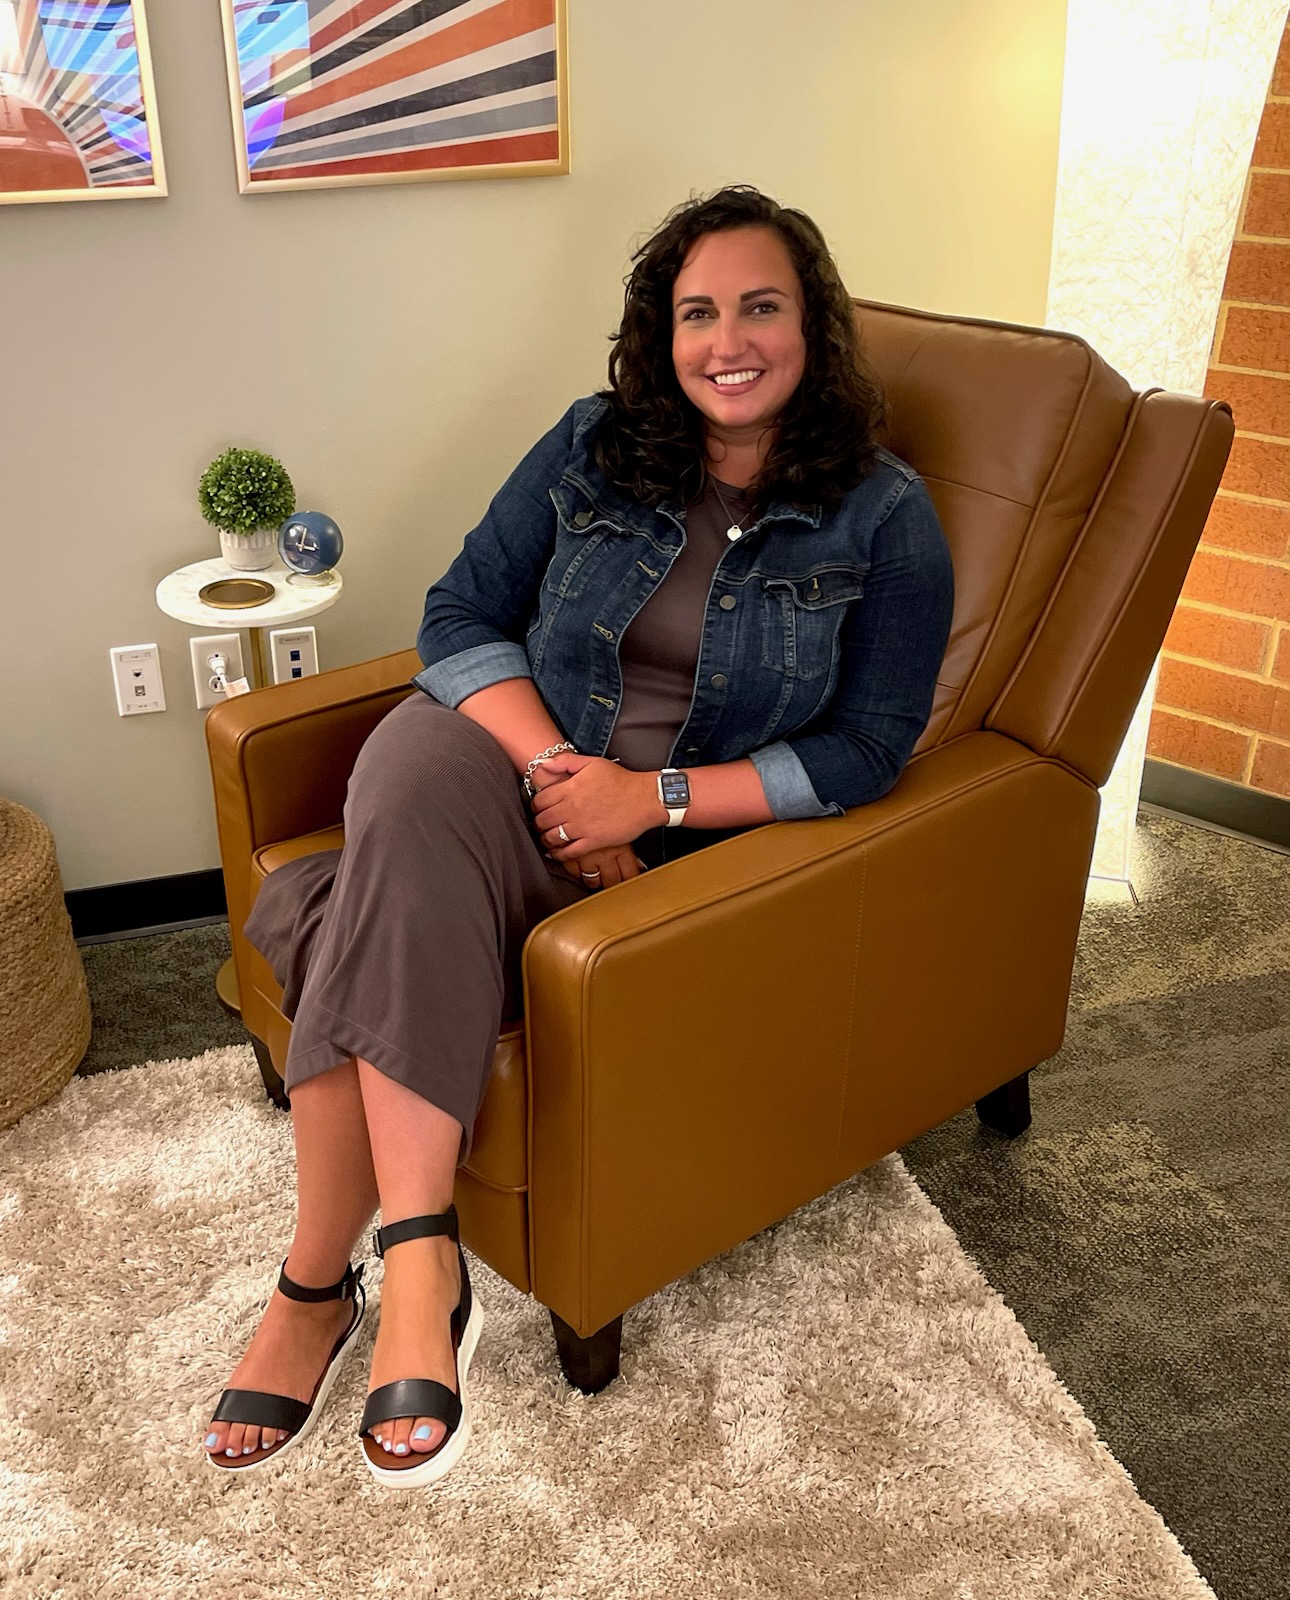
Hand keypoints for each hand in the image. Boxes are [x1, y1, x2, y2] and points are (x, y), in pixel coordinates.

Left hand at [527, 761, 645, 887]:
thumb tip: (542, 764)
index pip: (540, 801)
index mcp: (570, 788)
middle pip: (542, 820)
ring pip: (552, 837)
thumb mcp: (592, 762)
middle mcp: (573, 808)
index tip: (539, 808)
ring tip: (547, 837)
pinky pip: (569, 852)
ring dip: (545, 838)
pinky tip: (556, 852)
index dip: (535, 805)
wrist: (645, 798)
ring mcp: (582, 826)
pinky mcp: (593, 841)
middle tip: (541, 823)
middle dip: (538, 822)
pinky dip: (558, 854)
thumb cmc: (621, 779)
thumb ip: (565, 761)